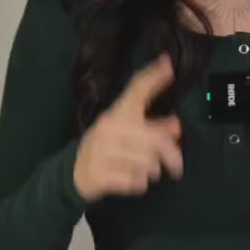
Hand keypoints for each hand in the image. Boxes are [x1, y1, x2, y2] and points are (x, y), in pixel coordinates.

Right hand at [73, 54, 182, 203]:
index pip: (136, 92)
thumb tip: (176, 125)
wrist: (74, 172)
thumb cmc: (107, 147)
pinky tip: (134, 181)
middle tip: (176, 166)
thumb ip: (154, 128)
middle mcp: (109, 127)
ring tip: (148, 172)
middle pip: (155, 139)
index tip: (168, 64)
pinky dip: (139, 184)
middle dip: (171, 155)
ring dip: (153, 171)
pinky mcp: (99, 173)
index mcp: (117, 113)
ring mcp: (102, 150)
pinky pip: (134, 182)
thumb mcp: (127, 133)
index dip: (152, 78)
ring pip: (147, 163)